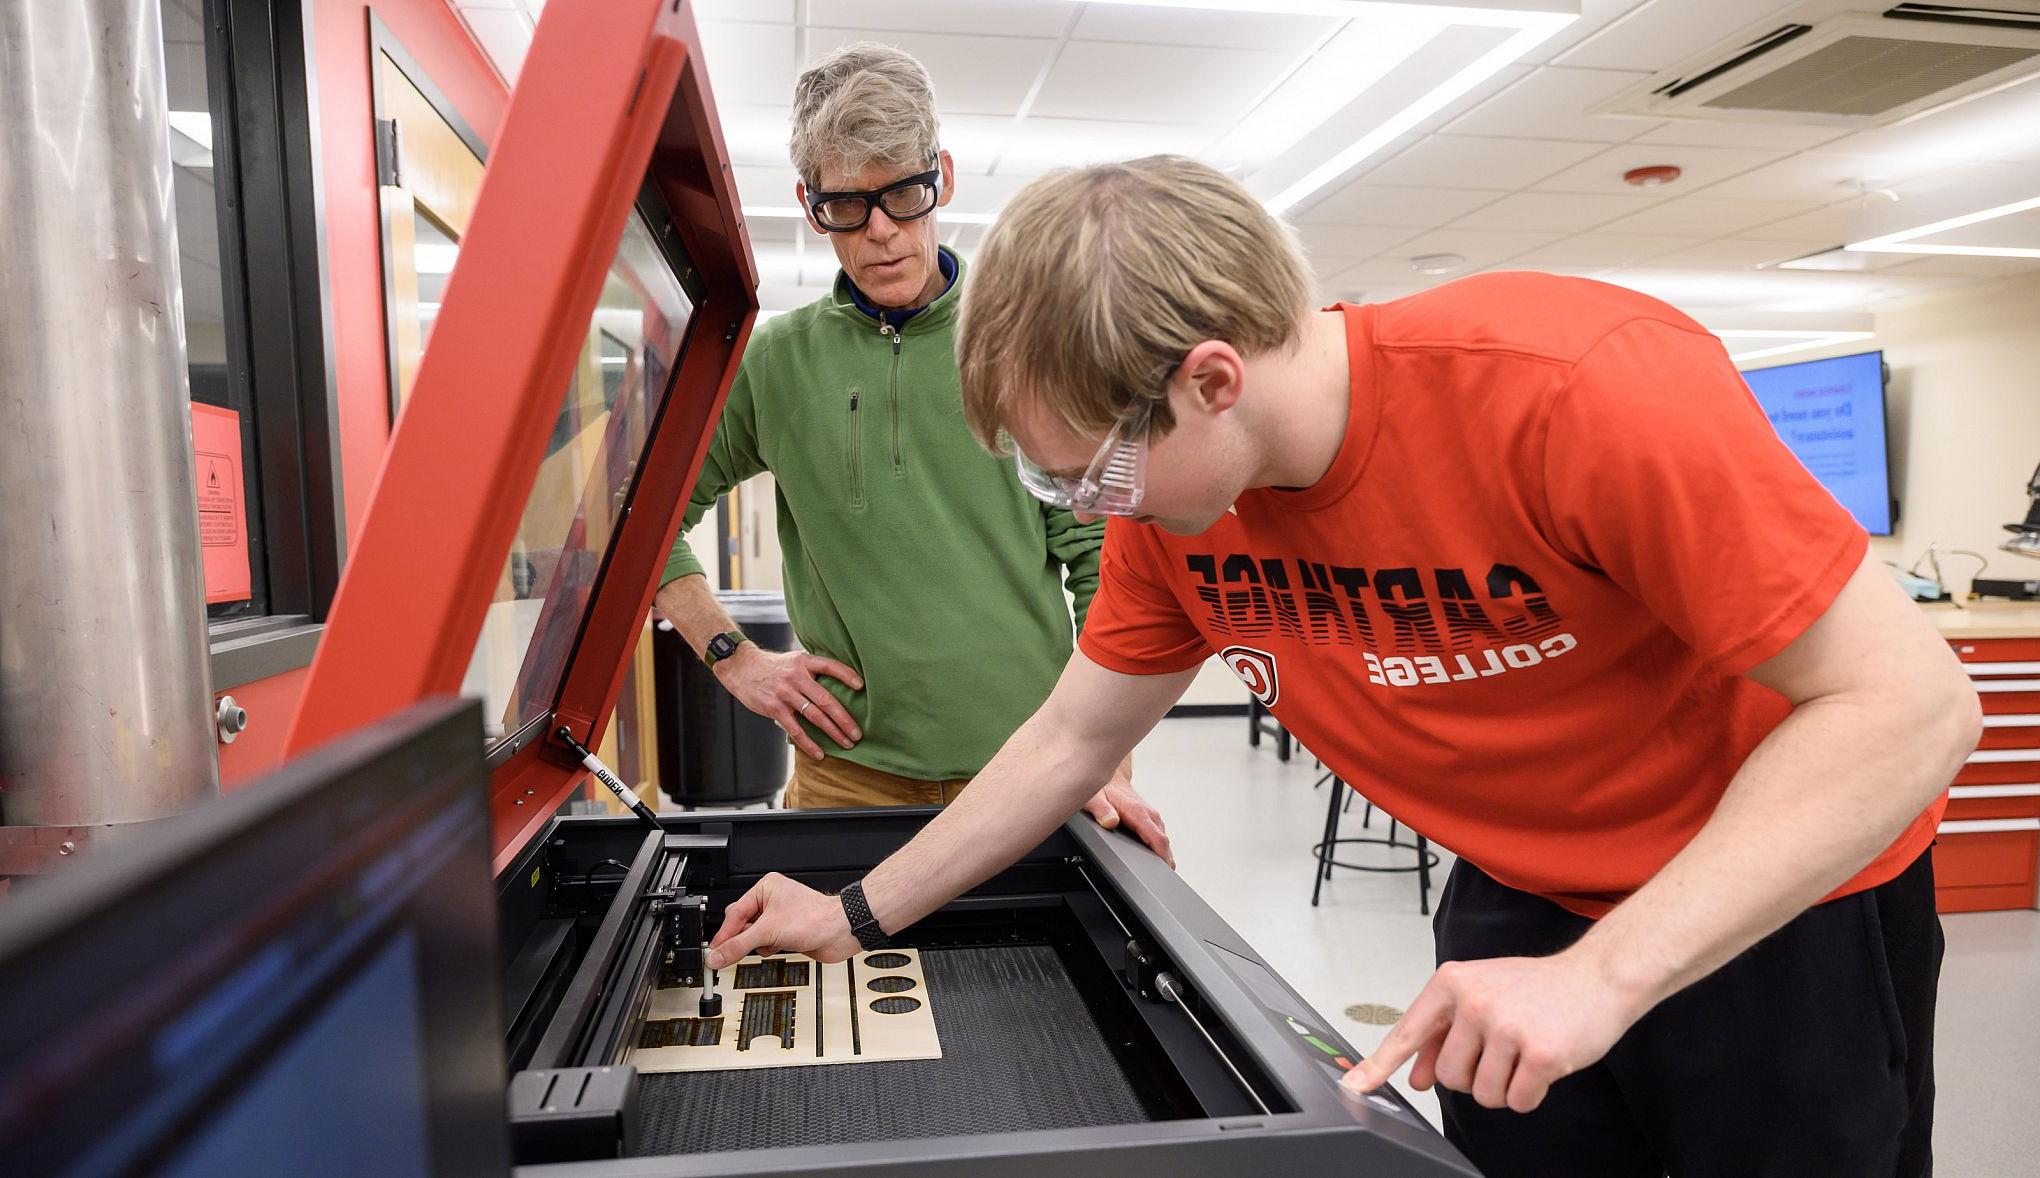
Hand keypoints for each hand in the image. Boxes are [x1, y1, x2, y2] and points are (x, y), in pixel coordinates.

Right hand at [707, 872, 860, 967]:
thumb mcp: (768, 931)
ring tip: (767, 944)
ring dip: (757, 944)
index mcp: (765, 889)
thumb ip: (738, 945)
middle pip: (741, 924)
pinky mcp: (786, 934)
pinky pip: (765, 944)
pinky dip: (769, 949)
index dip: (724, 934)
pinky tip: (779, 948)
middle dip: (741, 938)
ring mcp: (779, 919)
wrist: (841, 932)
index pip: (734, 914)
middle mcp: (772, 901)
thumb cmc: (815, 918)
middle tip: (730, 953)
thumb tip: (717, 956)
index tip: (713, 952)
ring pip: (753, 936)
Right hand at [715, 645, 863, 760]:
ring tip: (846, 743)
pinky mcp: (775, 708)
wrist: (741, 667)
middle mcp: (796, 677)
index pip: (830, 666)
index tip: (861, 686)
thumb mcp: (794, 660)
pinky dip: (809, 743)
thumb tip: (839, 685)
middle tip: (857, 733)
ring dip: (833, 732)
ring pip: (814, 716)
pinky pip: (795, 729)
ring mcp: (785, 693)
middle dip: (844, 718)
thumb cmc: (773, 667)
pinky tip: (819, 753)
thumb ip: (812, 670)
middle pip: (826, 699)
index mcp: (804, 662)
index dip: (847, 675)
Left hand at [1081, 766, 1173, 866]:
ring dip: (1163, 856)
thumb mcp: (1094, 798)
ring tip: (1158, 874)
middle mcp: (1149, 815)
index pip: (1158, 839)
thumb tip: (1110, 822)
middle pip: (1164, 844)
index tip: (1165, 871)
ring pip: (1163, 841)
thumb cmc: (1102, 788)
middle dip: (1165, 862)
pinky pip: (1159, 837)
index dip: (1163, 857)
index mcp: (1139, 813)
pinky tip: (1154, 859)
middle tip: (1161, 881)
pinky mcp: (1150, 820)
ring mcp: (1152, 818)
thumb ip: (1102, 811)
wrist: (1110, 776)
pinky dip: (1159, 849)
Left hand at [1343, 952, 1644, 1112]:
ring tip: (1522, 1054)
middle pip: (1448, 1077)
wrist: (1596, 978)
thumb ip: (1443, 1032)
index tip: (1355, 1085)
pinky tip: (1542, 1066)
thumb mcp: (1481, 996)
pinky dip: (1529, 1094)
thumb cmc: (1537, 988)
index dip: (1379, 1065)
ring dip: (1503, 1087)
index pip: (1407, 1032)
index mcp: (1453, 982)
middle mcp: (1475, 1002)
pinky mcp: (1540, 1053)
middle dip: (1473, 1077)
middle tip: (1499, 1053)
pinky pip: (1517, 1101)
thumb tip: (1415, 1075)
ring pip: (1483, 1094)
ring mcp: (1507, 1027)